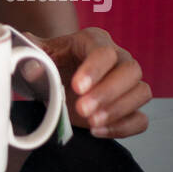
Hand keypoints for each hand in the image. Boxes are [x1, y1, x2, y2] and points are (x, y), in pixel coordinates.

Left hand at [20, 27, 151, 138]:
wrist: (54, 80)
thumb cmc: (49, 64)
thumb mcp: (37, 57)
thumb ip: (32, 58)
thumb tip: (30, 65)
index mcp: (94, 40)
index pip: (104, 51)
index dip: (94, 69)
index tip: (76, 87)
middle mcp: (118, 57)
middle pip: (130, 70)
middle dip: (107, 92)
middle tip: (82, 109)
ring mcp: (128, 83)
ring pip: (141, 93)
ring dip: (118, 110)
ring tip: (91, 122)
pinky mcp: (130, 108)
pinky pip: (141, 118)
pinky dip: (124, 127)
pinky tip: (98, 131)